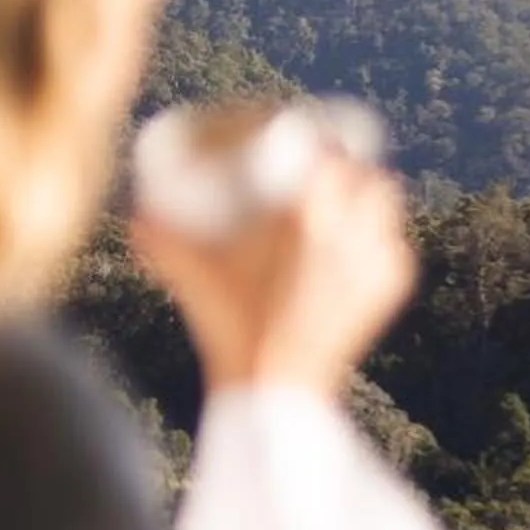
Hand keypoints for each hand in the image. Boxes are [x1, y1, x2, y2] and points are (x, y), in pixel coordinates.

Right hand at [129, 153, 417, 397]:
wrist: (276, 388)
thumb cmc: (230, 327)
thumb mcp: (192, 274)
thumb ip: (158, 238)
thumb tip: (135, 211)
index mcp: (308, 217)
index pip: (330, 154)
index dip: (321, 141)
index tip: (303, 146)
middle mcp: (353, 232)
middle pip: (366, 173)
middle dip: (346, 167)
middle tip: (320, 172)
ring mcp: (378, 261)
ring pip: (387, 206)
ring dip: (366, 197)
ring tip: (342, 201)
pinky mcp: (390, 288)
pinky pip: (394, 245)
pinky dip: (377, 238)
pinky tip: (358, 241)